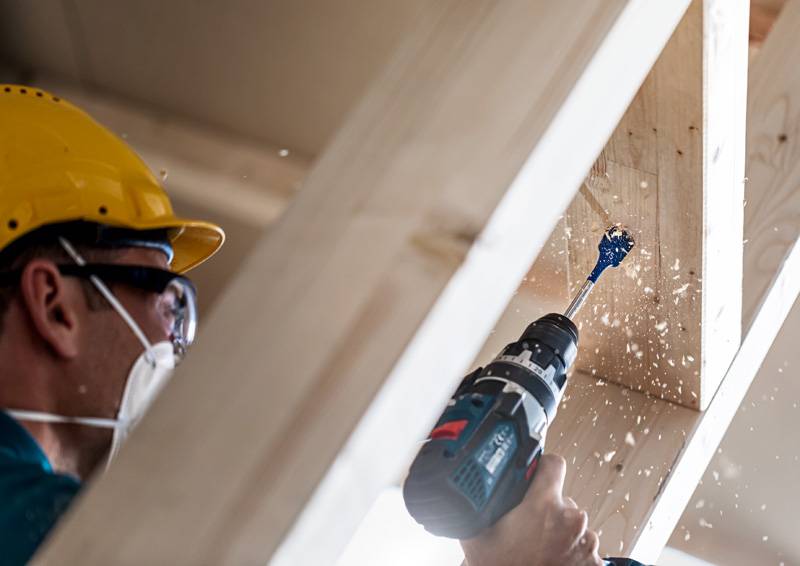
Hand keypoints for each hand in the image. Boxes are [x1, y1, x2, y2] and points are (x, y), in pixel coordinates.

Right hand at [460, 454, 603, 565]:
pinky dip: (571, 549)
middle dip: (547, 507)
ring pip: (574, 522)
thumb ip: (475, 510)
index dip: (542, 467)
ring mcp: (586, 541)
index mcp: (544, 505)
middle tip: (528, 525)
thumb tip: (463, 495)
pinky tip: (552, 558)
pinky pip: (583, 545)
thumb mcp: (478, 539)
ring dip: (560, 530)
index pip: (554, 464)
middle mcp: (571, 520)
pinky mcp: (595, 562)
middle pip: (562, 498)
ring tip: (539, 546)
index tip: (535, 474)